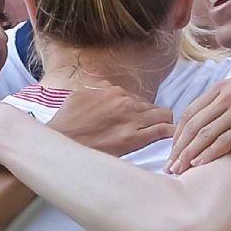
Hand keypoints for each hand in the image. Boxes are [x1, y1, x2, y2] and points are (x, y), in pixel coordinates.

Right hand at [49, 83, 173, 155]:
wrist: (60, 142)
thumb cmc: (67, 121)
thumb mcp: (79, 95)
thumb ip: (97, 89)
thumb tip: (107, 87)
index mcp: (114, 91)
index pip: (138, 98)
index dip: (140, 110)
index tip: (139, 119)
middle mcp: (126, 103)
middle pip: (153, 107)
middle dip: (155, 117)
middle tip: (153, 128)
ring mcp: (131, 121)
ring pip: (164, 116)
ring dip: (165, 123)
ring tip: (165, 133)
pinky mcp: (133, 139)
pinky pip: (162, 131)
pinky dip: (169, 133)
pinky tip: (169, 138)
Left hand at [168, 68, 230, 173]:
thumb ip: (228, 96)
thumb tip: (216, 111)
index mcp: (222, 87)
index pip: (190, 112)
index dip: (178, 133)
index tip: (173, 149)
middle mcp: (226, 97)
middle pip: (193, 125)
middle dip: (178, 148)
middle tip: (169, 165)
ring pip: (205, 135)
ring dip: (189, 155)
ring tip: (179, 170)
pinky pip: (224, 141)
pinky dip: (209, 154)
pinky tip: (200, 165)